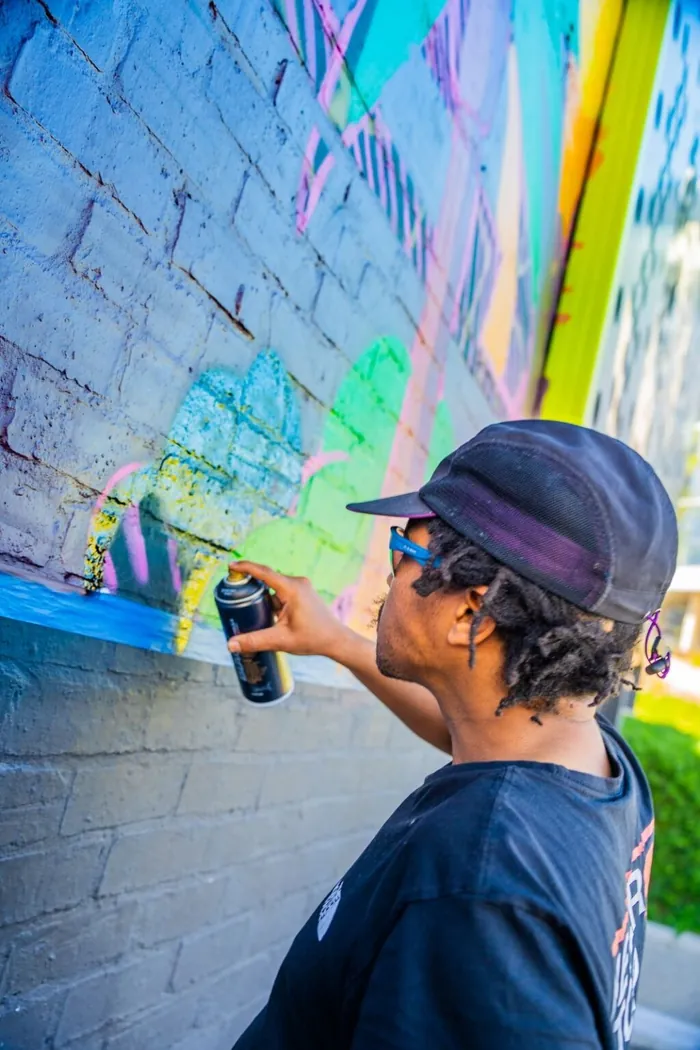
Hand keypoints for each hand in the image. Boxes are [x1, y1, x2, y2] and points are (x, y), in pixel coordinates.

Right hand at [226, 561, 349, 658]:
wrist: (336, 640)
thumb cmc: (313, 639)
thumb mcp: (280, 640)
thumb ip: (254, 641)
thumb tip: (230, 645)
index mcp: (292, 589)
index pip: (264, 572)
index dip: (245, 567)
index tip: (230, 566)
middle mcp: (297, 583)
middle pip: (267, 578)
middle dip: (250, 584)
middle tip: (232, 592)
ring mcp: (301, 588)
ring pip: (273, 587)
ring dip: (260, 594)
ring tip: (244, 605)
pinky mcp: (302, 594)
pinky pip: (281, 592)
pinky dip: (270, 599)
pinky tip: (262, 611)